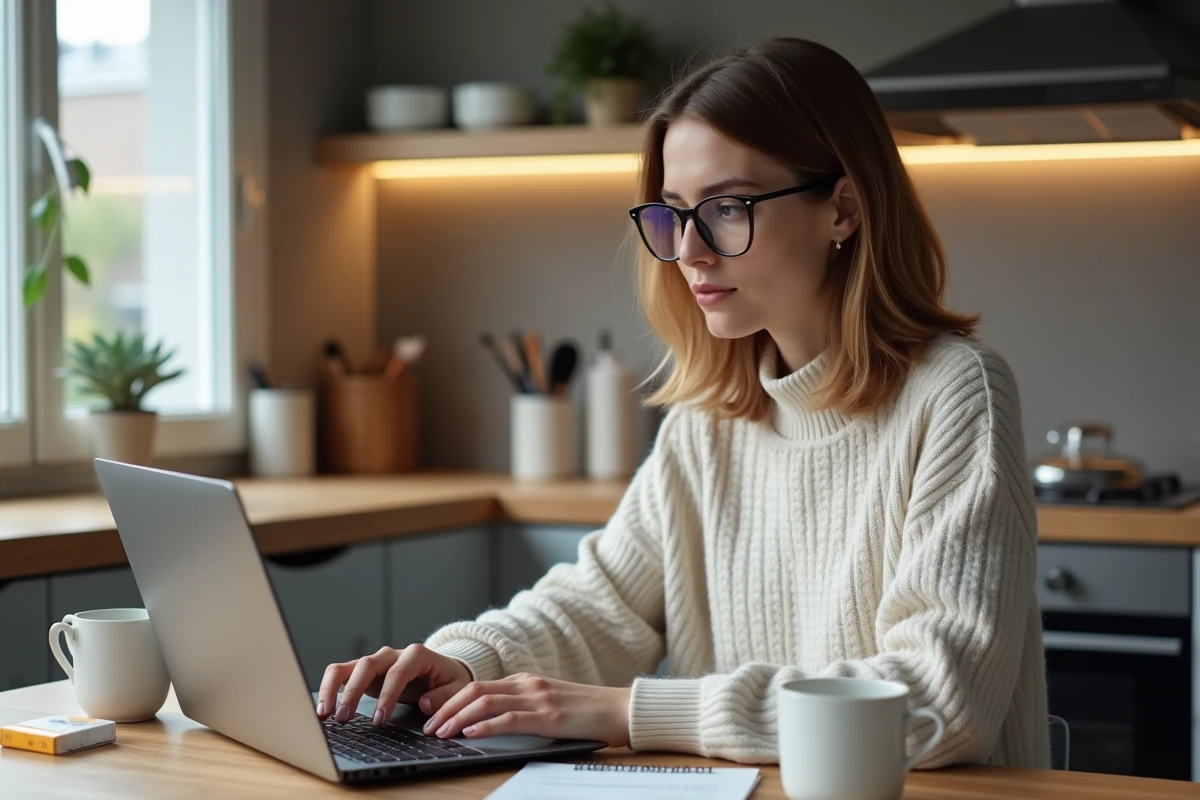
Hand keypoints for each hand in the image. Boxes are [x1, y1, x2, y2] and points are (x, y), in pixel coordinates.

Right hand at [316, 643, 471, 725]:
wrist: (443, 670)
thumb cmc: (449, 681)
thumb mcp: (458, 689)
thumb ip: (445, 696)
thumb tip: (425, 704)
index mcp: (417, 655)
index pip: (398, 672)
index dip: (387, 695)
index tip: (379, 719)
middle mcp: (392, 655)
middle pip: (367, 665)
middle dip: (354, 691)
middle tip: (344, 717)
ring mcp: (375, 662)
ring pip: (348, 667)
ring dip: (333, 688)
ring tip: (325, 714)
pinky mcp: (363, 672)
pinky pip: (341, 674)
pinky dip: (329, 688)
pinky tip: (324, 709)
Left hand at [420, 672, 631, 746]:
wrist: (620, 709)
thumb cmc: (586, 713)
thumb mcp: (547, 704)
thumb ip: (521, 708)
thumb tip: (486, 723)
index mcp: (524, 681)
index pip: (476, 685)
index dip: (449, 700)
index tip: (431, 714)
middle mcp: (527, 684)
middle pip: (474, 690)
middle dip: (445, 709)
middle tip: (427, 727)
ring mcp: (538, 698)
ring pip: (486, 701)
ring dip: (458, 718)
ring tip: (441, 733)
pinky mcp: (549, 716)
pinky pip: (510, 718)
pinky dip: (486, 725)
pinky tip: (471, 733)